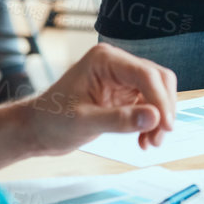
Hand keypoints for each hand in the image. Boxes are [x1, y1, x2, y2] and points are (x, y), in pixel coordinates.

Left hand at [20, 43, 178, 156]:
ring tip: (150, 143)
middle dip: (162, 109)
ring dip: (159, 118)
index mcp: (105, 60)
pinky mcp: (124, 94)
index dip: (160, 99)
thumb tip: (154, 118)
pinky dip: (150, 122)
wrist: (37, 130)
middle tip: (159, 137)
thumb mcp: (84, 122)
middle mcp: (117, 64)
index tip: (165, 125)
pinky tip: (143, 139)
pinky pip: (148, 104)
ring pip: (157, 93)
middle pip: (157, 80)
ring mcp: (122, 78)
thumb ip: (119, 120)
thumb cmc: (51, 120)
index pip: (145, 74)